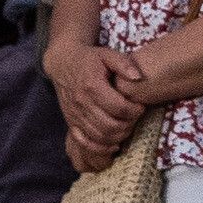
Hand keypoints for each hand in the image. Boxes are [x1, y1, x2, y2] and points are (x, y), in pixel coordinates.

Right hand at [49, 35, 135, 169]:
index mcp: (92, 86)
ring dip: (117, 136)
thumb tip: (138, 78)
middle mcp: (82, 103)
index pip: (119, 108)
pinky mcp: (71, 122)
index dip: (134, 111)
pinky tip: (112, 144)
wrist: (62, 64)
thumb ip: (124, 64)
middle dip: (128, 125)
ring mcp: (75, 114)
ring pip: (99, 136)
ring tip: (126, 127)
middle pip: (110, 125)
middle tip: (134, 118)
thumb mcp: (107, 54)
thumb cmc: (89, 59)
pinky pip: (84, 141)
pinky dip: (99, 147)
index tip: (140, 106)